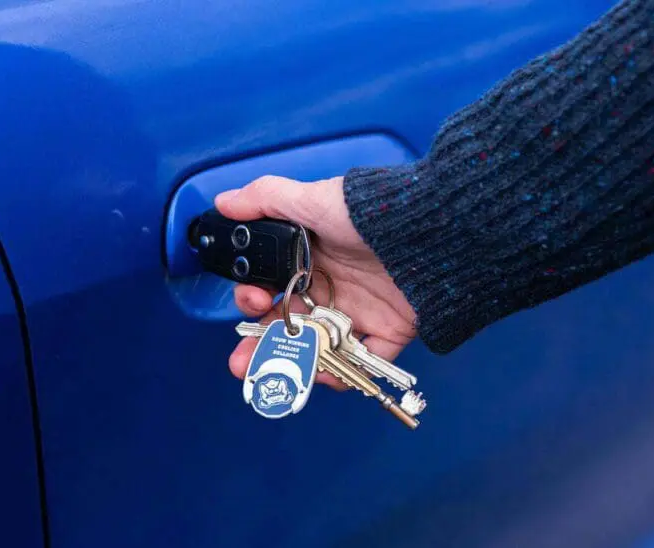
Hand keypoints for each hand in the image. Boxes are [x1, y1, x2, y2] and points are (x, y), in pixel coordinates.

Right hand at [214, 175, 416, 389]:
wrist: (429, 229)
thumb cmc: (368, 212)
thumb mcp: (312, 199)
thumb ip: (266, 199)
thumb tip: (224, 203)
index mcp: (309, 258)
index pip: (272, 287)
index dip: (254, 299)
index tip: (252, 301)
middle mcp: (330, 286)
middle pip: (289, 325)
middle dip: (261, 347)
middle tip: (242, 365)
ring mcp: (359, 311)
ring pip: (319, 347)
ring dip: (296, 365)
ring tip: (281, 377)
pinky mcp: (389, 330)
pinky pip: (364, 360)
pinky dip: (346, 373)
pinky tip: (327, 374)